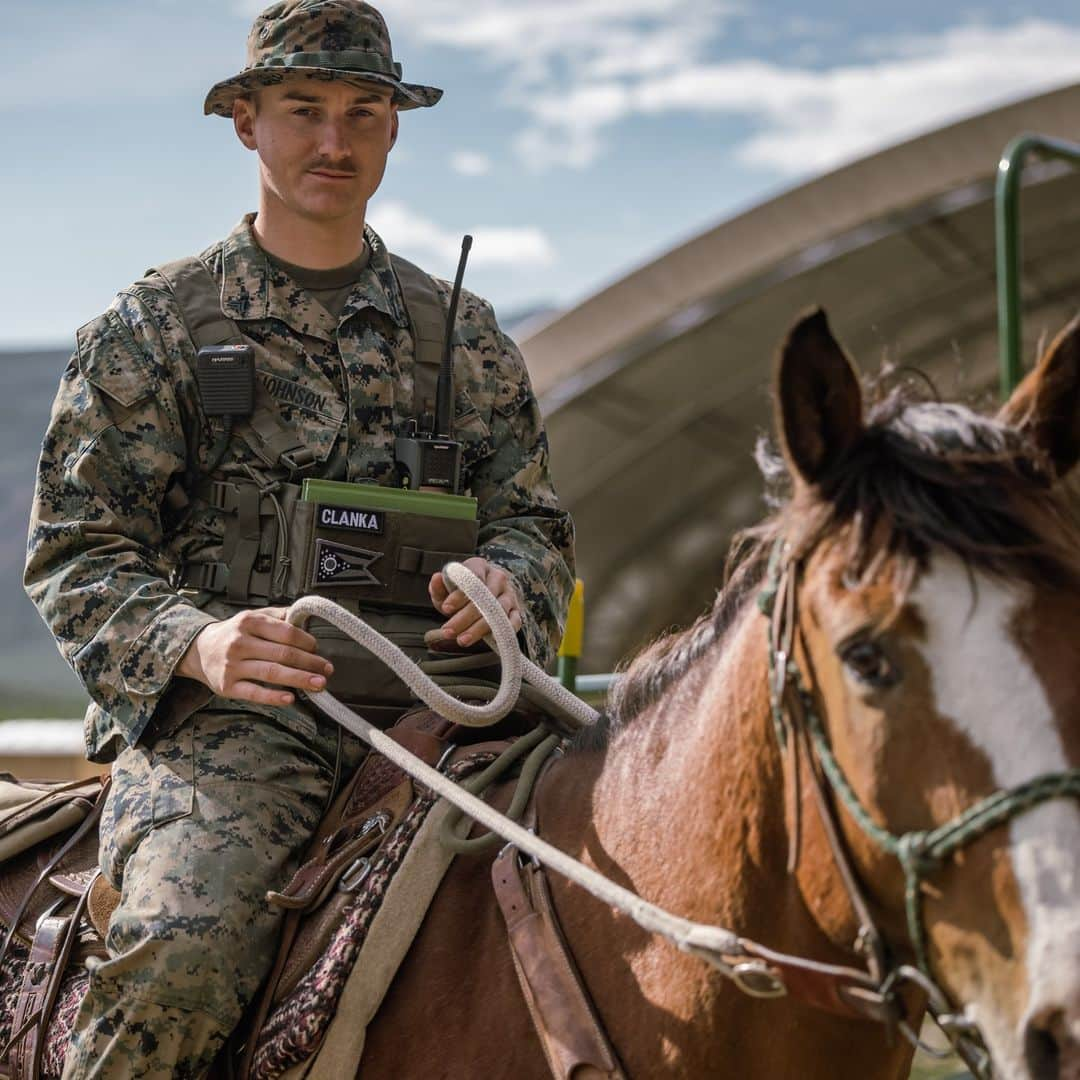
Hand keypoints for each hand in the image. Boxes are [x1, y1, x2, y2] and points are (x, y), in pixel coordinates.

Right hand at [177, 607, 333, 706]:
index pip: (286, 632)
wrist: (199, 650)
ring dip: (300, 679)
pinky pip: (254, 693)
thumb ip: (279, 616)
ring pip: (272, 673)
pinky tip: (291, 698)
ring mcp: (232, 665)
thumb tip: (306, 616)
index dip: (307, 642)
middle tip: (327, 670)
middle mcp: (240, 642)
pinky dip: (274, 697)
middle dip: (310, 662)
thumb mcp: (253, 617)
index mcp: (250, 622)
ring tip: (319, 684)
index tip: (318, 649)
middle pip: (283, 653)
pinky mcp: (227, 686)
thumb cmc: (234, 633)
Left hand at [429, 557, 522, 647]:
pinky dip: (503, 630)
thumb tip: (436, 578)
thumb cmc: (462, 592)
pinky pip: (514, 621)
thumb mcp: (447, 588)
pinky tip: (491, 639)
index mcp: (479, 566)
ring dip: (479, 628)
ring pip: (497, 612)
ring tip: (462, 640)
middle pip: (484, 598)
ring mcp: (509, 594)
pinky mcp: (516, 610)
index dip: (459, 595)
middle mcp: (497, 577)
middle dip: (464, 617)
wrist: (483, 594)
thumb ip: (440, 586)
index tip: (445, 608)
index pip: (472, 578)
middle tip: (448, 631)